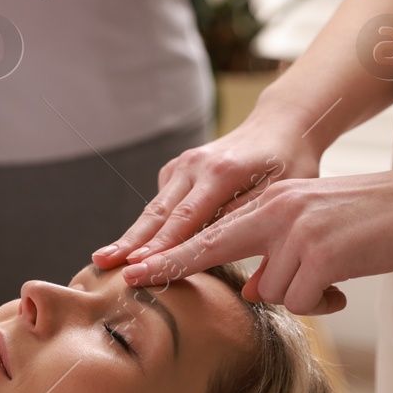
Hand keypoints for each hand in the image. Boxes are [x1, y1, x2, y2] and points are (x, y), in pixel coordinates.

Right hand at [93, 110, 326, 268]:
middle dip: (130, 242)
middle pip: (158, 213)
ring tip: (103, 259)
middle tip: (102, 264)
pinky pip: (161, 201)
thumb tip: (214, 242)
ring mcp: (183, 165)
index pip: (185, 219)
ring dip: (130, 236)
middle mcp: (195, 166)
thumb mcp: (284, 190)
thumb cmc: (290, 163)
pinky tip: (130, 247)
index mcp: (221, 173)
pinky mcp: (178, 169)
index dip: (161, 246)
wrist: (280, 126)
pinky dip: (146, 225)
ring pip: (153, 208)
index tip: (138, 267)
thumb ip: (247, 215)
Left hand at [114, 166, 392, 313]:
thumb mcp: (314, 229)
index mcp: (272, 202)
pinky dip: (321, 301)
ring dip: (300, 294)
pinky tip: (346, 282)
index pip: (210, 231)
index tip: (133, 270)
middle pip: (210, 248)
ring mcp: (296, 231)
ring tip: (336, 272)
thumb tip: (252, 292)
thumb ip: (276, 254)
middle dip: (171, 267)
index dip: (170, 254)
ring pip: (271, 291)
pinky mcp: (320, 254)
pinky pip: (300, 301)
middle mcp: (276, 211)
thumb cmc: (374, 221)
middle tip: (132, 281)